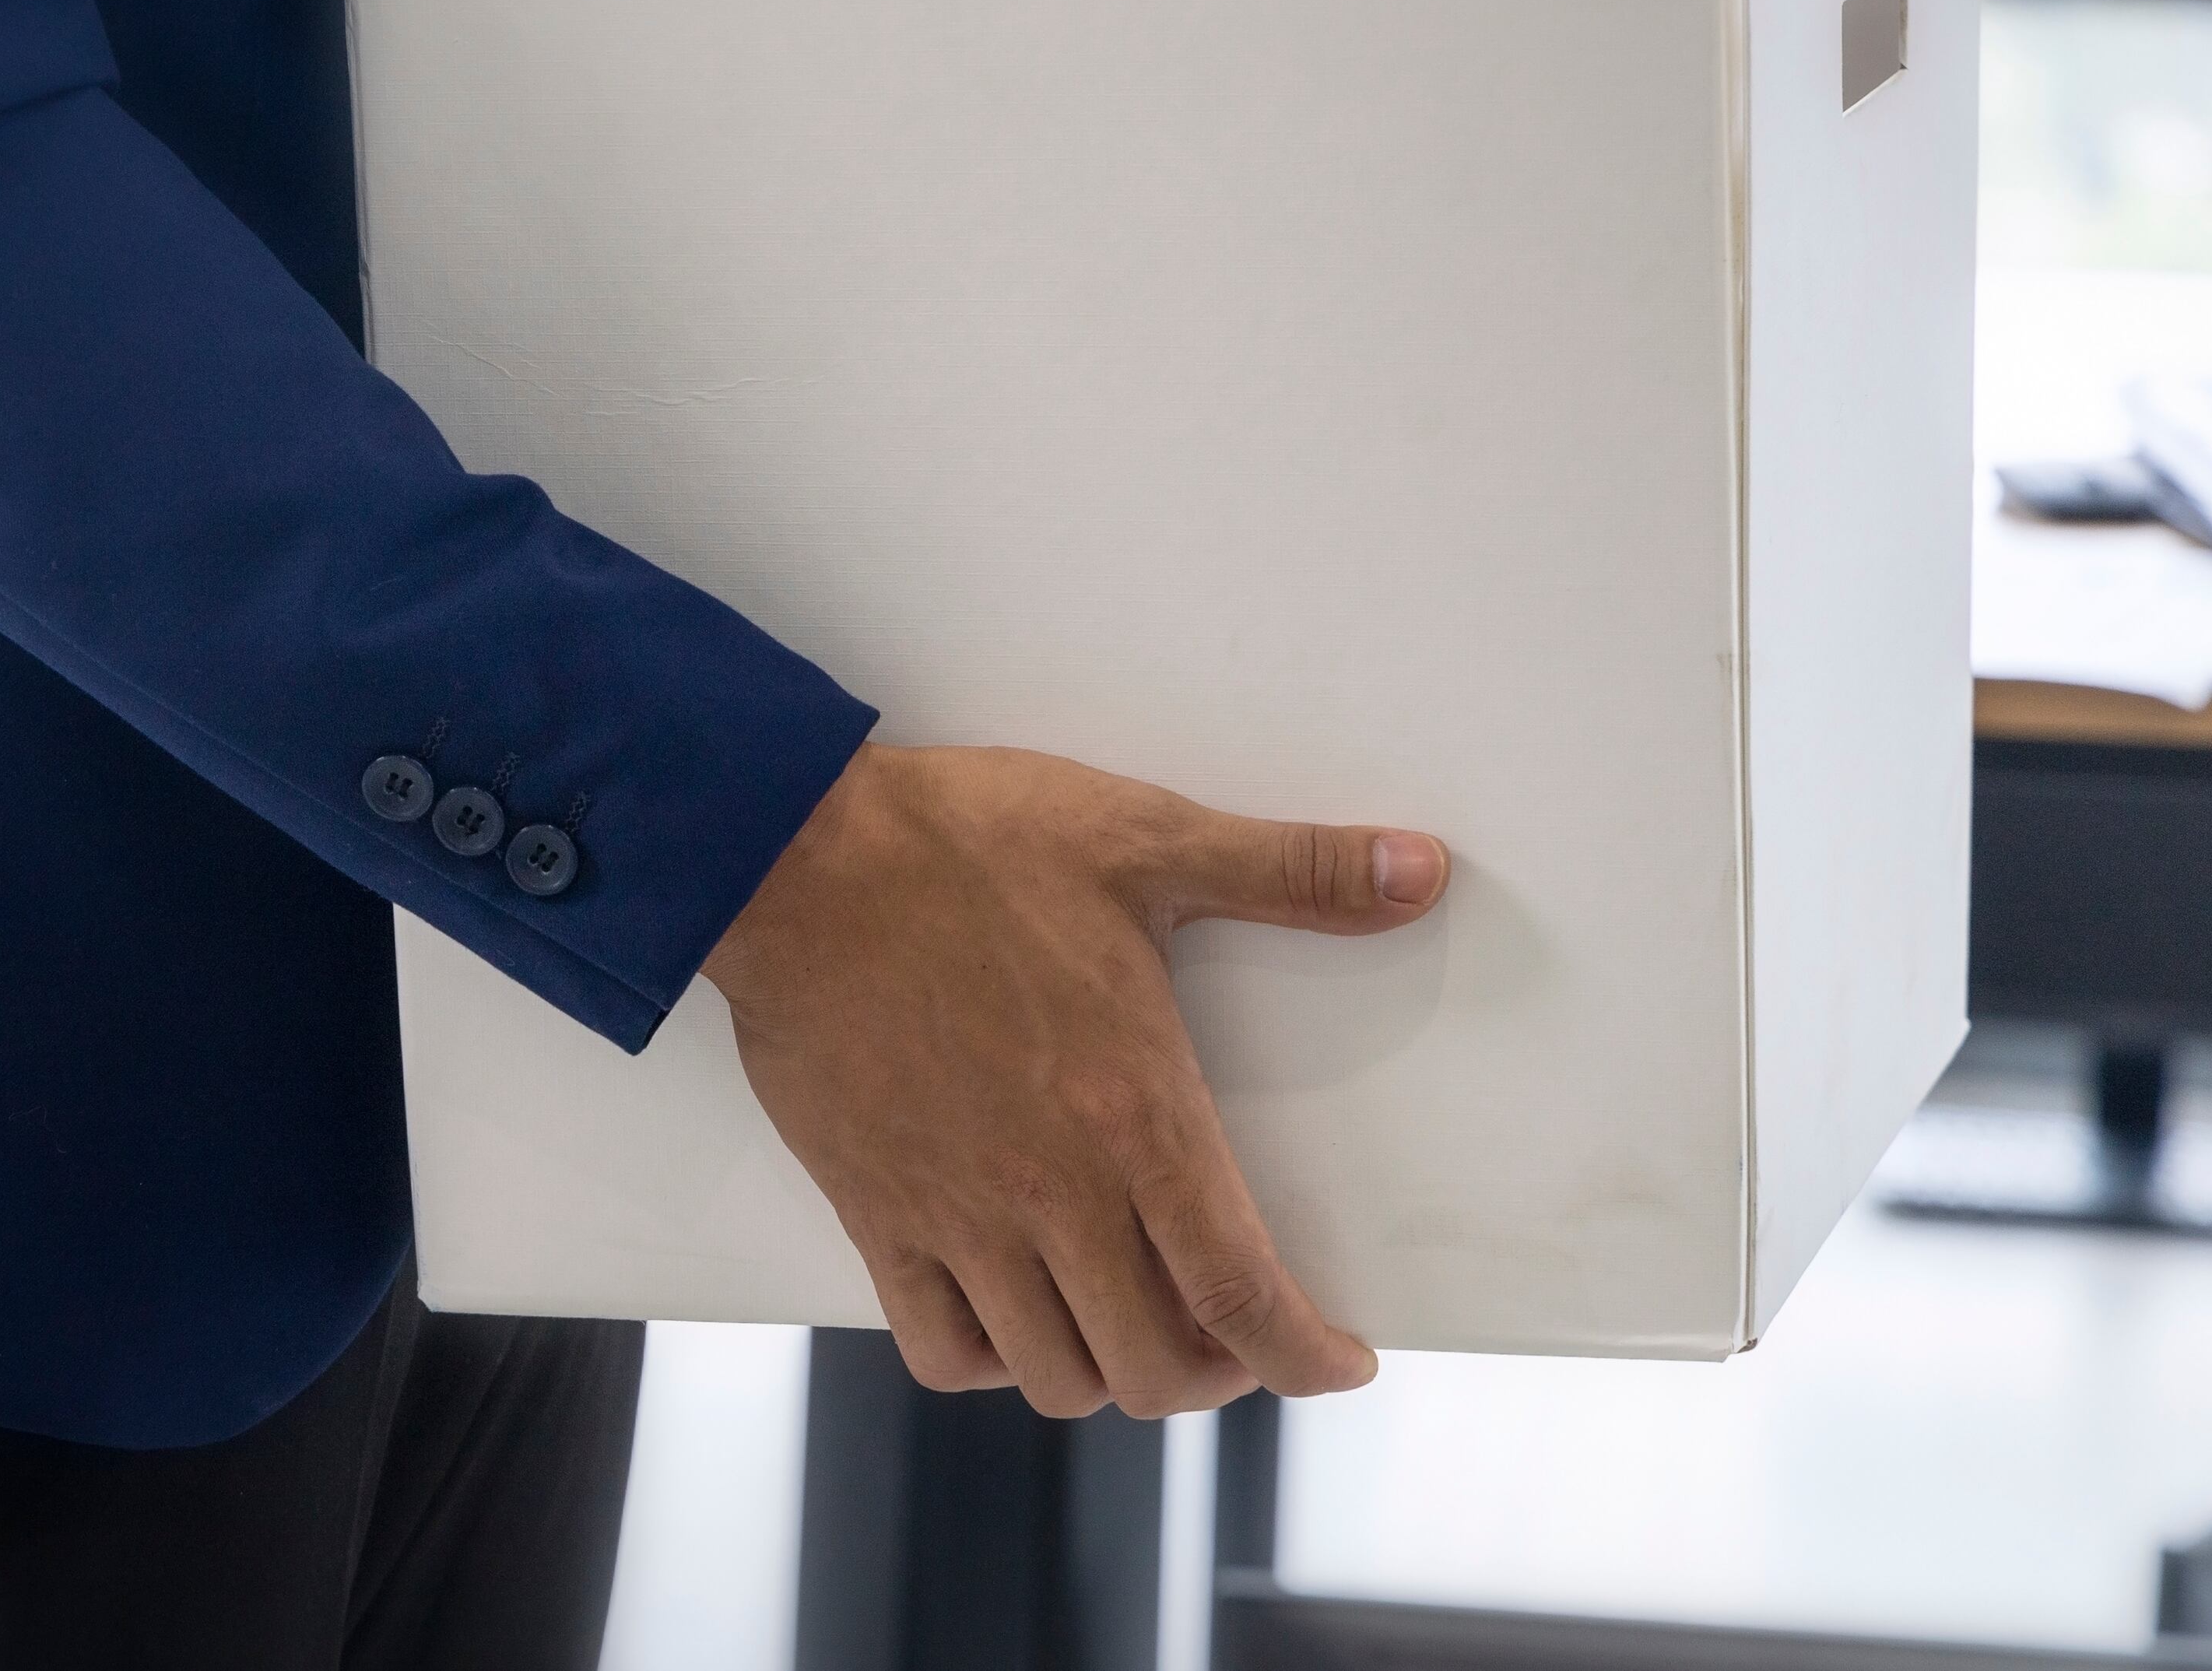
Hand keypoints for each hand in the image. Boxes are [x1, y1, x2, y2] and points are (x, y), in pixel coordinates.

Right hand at [701, 743, 1447, 1417]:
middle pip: (1156, 1365)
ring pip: (1055, 1373)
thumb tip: (1419, 870)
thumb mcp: (1145, 839)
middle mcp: (1051, 1187)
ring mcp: (957, 1212)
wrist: (793, 856)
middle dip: (1216, 1371)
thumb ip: (1291, 870)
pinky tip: (1017, 1309)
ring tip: (1131, 1318)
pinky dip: (992, 1360)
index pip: (1241, 1292)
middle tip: (1231, 1325)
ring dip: (1110, 1370)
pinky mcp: (877, 1212)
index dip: (1305, 1356)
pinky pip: (941, 1349)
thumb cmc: (966, 843)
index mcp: (1134, 1110)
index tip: (1338, 1363)